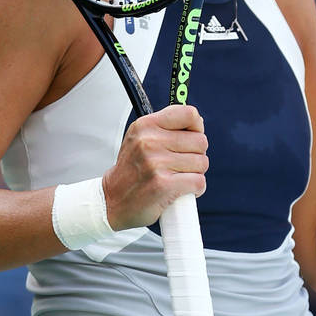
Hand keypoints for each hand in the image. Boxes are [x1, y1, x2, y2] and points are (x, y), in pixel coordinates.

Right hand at [102, 105, 208, 229]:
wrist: (113, 201)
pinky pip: (199, 182)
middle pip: (200, 141)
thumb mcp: (140, 138)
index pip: (189, 114)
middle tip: (180, 164)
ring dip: (195, 173)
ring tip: (178, 177)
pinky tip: (181, 189)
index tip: (191, 137)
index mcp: (145, 125)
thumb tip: (198, 122)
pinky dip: (195, 189)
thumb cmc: (132, 170)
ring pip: (202, 163)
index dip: (196, 127)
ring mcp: (156, 163)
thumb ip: (166, 127)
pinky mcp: (164, 185)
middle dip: (196, 154)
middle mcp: (149, 141)